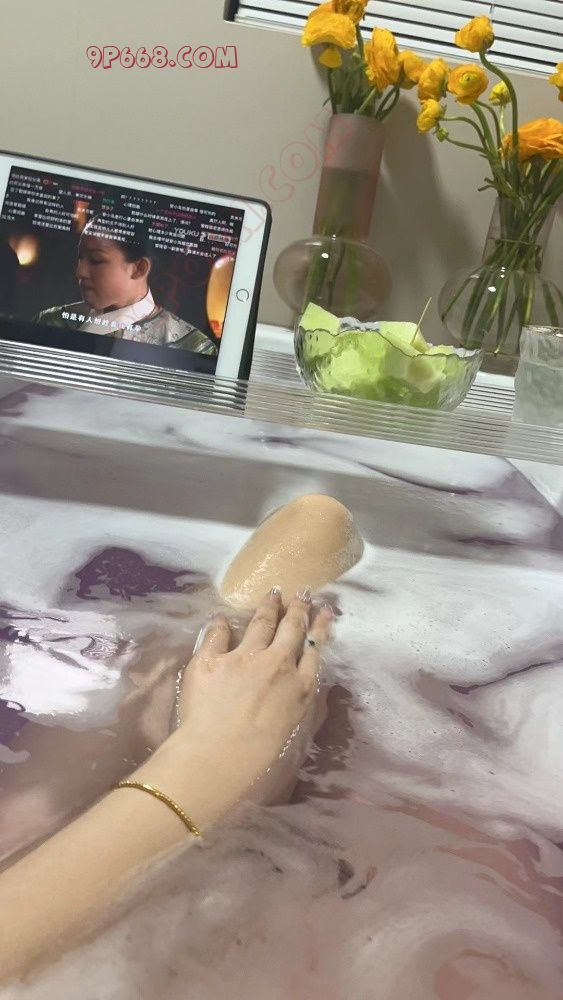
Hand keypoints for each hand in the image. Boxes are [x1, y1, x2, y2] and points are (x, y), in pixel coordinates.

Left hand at [137, 590, 331, 828]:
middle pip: (290, 629)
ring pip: (260, 623)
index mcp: (299, 688)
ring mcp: (243, 657)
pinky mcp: (211, 658)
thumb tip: (304, 686)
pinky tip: (223, 619)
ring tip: (272, 593)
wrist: (219, 757)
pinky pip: (218, 632)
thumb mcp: (294, 730)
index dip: (319, 629)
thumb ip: (301, 704)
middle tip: (301, 594)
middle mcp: (276, 665)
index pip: (313, 650)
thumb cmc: (259, 758)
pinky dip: (222, 624)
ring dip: (268, 607)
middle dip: (297, 609)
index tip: (323, 612)